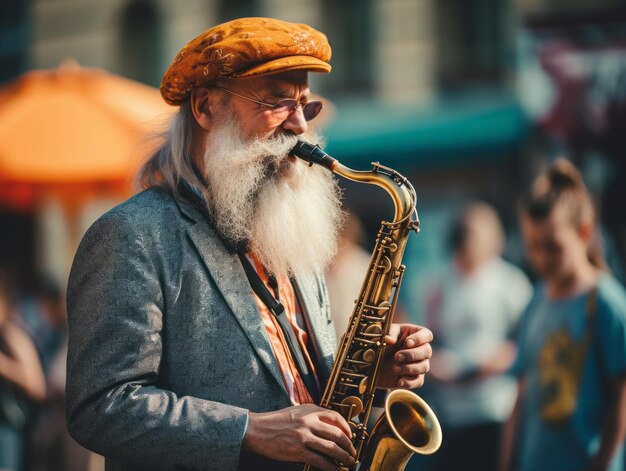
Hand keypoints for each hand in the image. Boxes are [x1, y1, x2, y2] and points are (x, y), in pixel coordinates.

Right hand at [242, 404, 356, 470]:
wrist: (257, 430)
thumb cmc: (275, 422)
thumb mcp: (296, 412)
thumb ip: (312, 416)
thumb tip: (330, 428)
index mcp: (309, 410)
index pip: (336, 417)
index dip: (347, 428)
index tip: (350, 436)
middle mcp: (308, 421)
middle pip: (337, 434)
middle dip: (349, 446)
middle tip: (352, 453)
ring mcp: (304, 436)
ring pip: (332, 448)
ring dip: (343, 457)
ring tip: (348, 462)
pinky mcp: (298, 451)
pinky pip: (320, 460)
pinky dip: (330, 467)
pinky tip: (334, 470)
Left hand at [376, 324, 432, 388]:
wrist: (372, 363)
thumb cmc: (381, 344)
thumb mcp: (382, 335)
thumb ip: (387, 335)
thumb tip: (389, 339)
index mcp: (413, 334)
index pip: (426, 334)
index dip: (419, 338)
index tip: (407, 342)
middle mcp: (420, 349)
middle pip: (427, 351)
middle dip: (412, 355)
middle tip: (396, 356)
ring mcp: (419, 364)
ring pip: (424, 367)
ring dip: (409, 368)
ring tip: (394, 369)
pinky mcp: (414, 378)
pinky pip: (419, 381)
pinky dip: (409, 382)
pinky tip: (399, 381)